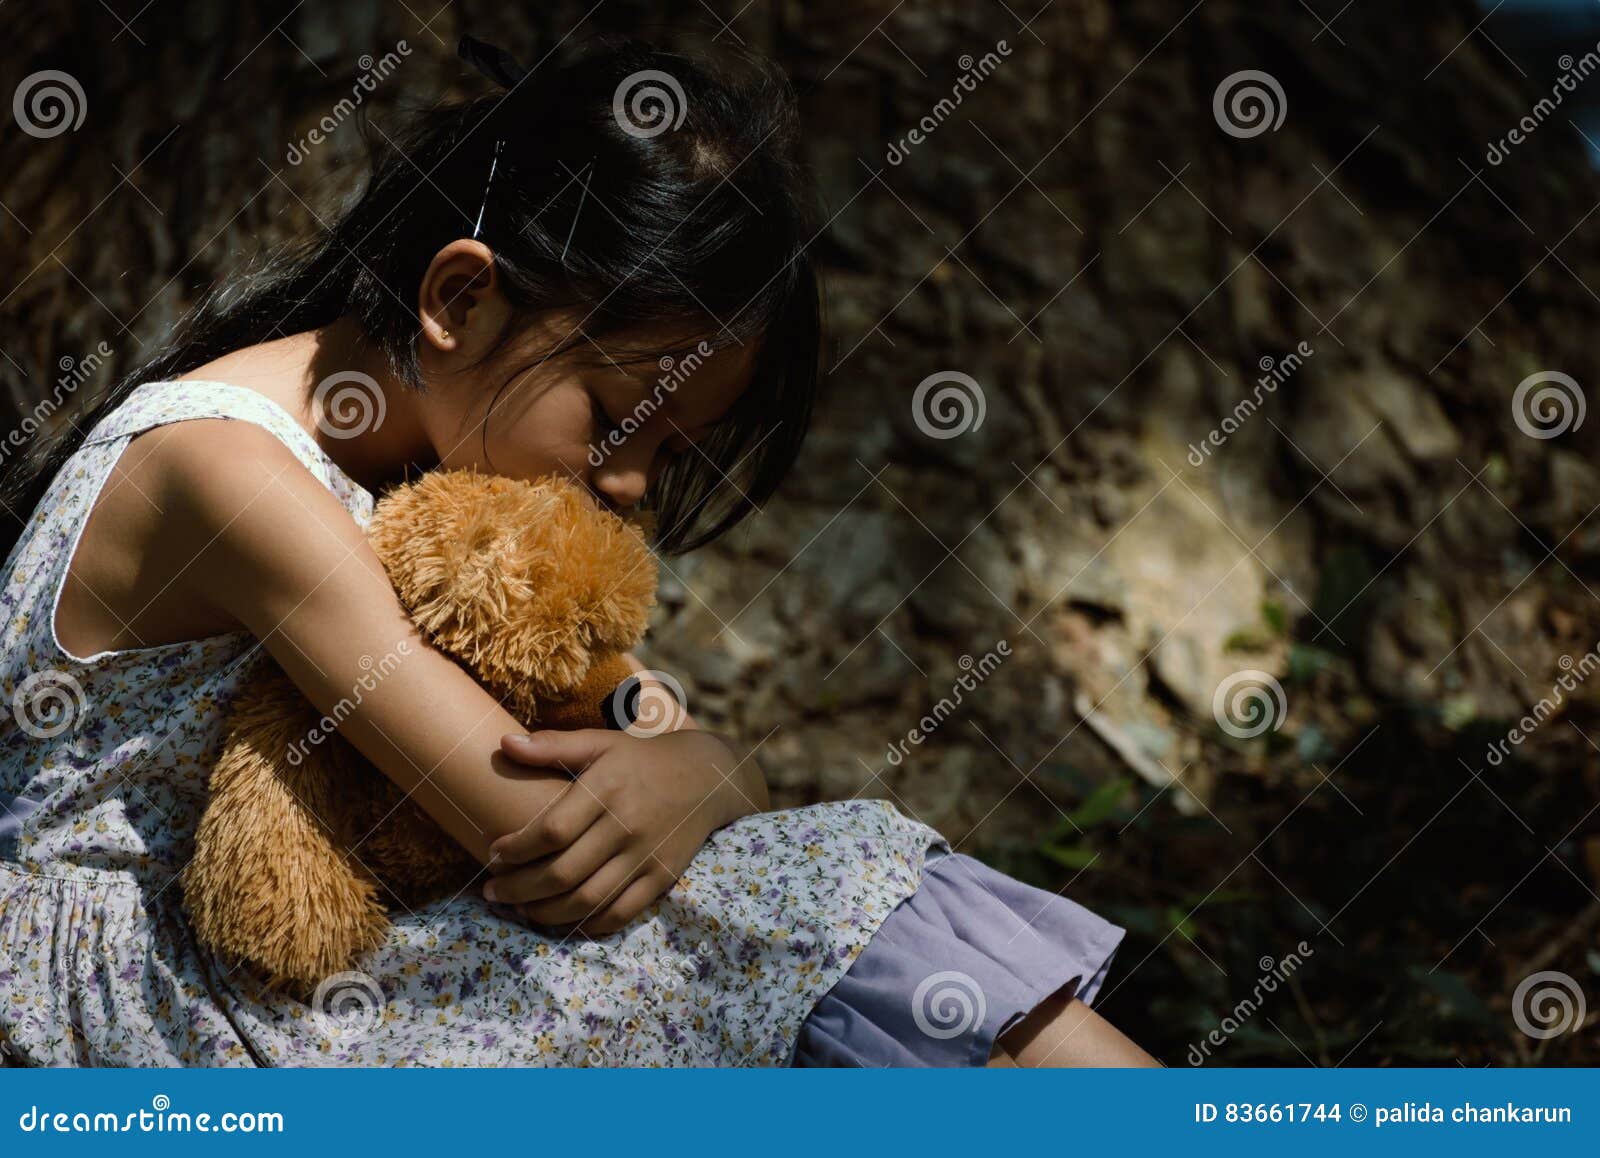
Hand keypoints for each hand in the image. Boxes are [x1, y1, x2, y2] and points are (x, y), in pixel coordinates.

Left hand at [483, 729, 763, 934]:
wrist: (707, 777)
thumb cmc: (641, 759)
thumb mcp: (600, 743)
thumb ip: (553, 745)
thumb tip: (505, 746)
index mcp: (606, 788)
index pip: (551, 830)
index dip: (517, 849)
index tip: (494, 855)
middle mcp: (625, 825)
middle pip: (562, 873)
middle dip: (519, 890)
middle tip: (493, 893)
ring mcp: (645, 855)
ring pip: (587, 900)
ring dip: (545, 913)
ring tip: (519, 909)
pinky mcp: (661, 877)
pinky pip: (620, 913)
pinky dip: (588, 924)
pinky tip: (564, 920)